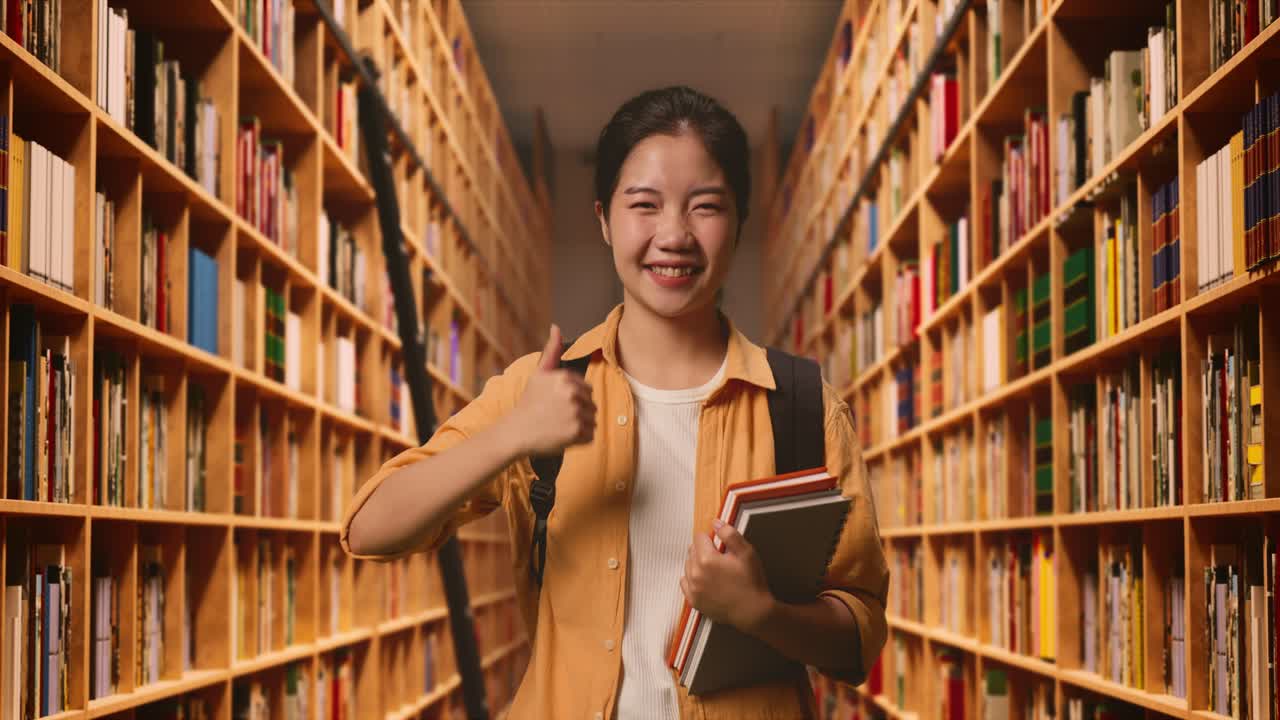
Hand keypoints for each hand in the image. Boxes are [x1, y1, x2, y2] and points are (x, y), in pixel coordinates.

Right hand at [504, 324, 596, 455]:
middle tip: (558, 417)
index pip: (587, 389)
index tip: (558, 405)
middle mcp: (572, 393)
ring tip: (560, 426)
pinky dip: (580, 438)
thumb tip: (556, 327)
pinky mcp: (577, 432)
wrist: (515, 432)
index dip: (574, 399)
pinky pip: (591, 435)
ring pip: (592, 419)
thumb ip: (551, 351)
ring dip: (580, 425)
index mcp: (565, 378)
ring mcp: (575, 413)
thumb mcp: (539, 374)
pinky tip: (563, 436)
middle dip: (579, 411)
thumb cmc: (528, 403)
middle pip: (592, 404)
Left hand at [680, 519, 776, 633]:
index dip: (710, 538)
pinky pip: (684, 583)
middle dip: (703, 550)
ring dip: (697, 563)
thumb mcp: (746, 553)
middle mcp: (695, 573)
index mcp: (707, 559)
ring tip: (715, 569)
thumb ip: (729, 534)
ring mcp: (693, 589)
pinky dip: (692, 578)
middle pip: (692, 551)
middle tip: (720, 557)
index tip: (720, 545)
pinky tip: (705, 580)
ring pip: (688, 566)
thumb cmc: (751, 582)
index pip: (699, 537)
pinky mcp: (694, 601)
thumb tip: (715, 523)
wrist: (753, 611)